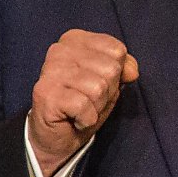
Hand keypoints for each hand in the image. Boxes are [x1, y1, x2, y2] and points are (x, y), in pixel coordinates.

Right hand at [28, 31, 138, 176]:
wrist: (57, 137)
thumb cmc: (84, 105)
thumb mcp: (110, 82)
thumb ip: (123, 68)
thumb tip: (132, 71)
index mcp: (75, 40)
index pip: (117, 50)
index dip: (116, 74)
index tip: (97, 84)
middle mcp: (60, 50)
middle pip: (110, 69)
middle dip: (107, 92)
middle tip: (88, 100)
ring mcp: (50, 70)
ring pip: (99, 88)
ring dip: (96, 107)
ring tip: (81, 110)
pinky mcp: (45, 93)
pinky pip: (84, 106)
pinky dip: (86, 119)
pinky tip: (73, 119)